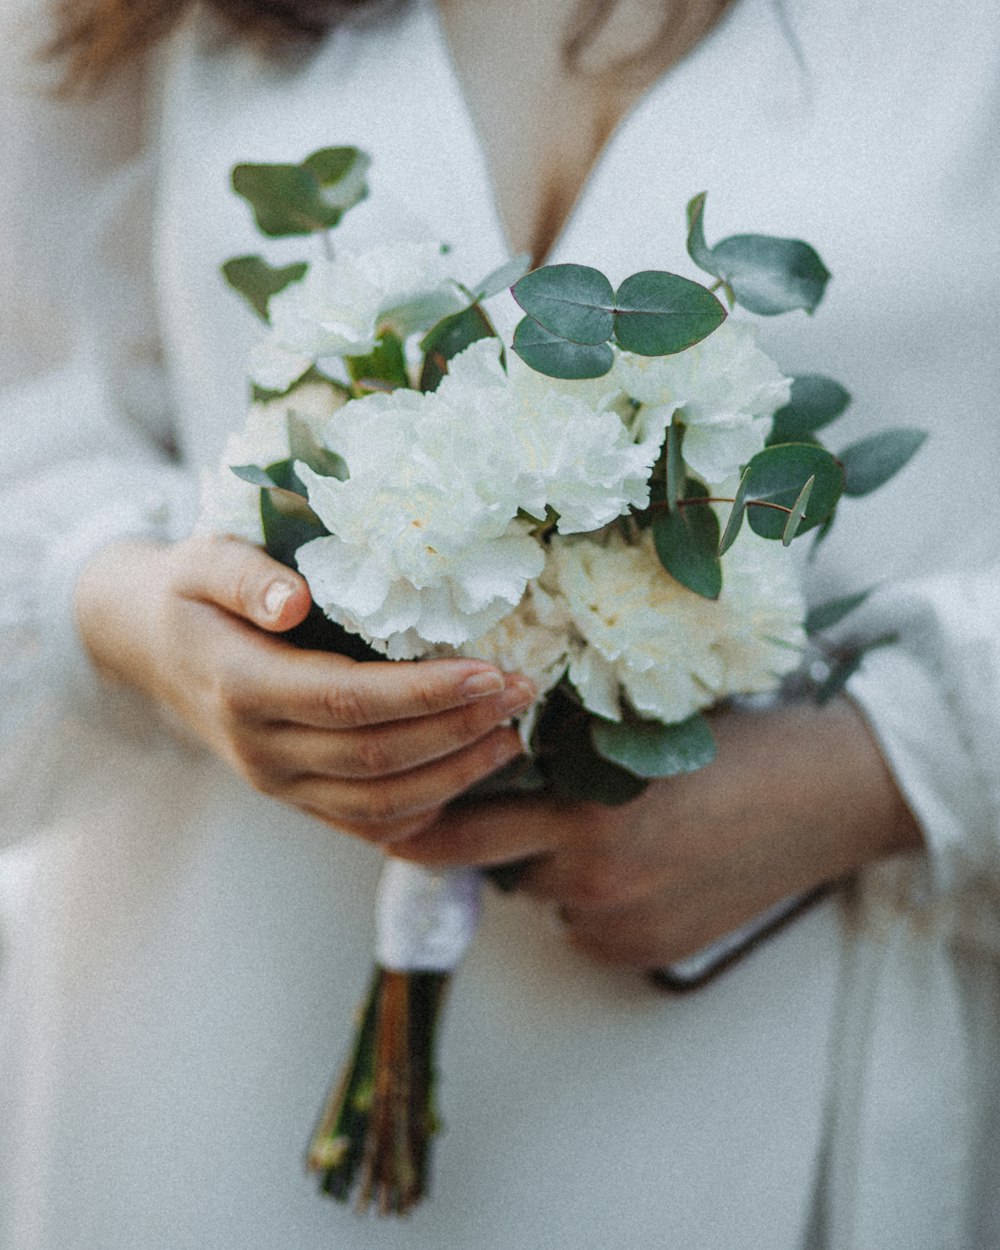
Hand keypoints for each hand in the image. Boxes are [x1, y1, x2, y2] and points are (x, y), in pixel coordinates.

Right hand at [74, 534, 532, 841]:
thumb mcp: (203, 561)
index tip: (491, 670)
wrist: (150, 647)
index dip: (425, 693)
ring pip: (380, 804)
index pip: (349, 700)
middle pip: (376, 757)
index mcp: (241, 687)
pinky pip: (366, 824)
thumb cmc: (190, 592)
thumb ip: (245, 576)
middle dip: (460, 729)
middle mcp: (260, 750)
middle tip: (522, 692)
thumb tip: (293, 601)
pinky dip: (425, 808)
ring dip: (455, 775)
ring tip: (512, 736)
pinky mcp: (296, 798)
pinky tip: (470, 773)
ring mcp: (278, 784)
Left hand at [392, 698, 922, 966]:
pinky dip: (593, 902)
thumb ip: (569, 756)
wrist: (830, 796)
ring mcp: (622, 922)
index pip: (465, 827)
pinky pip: (588, 927)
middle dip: (468, 846)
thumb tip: (500, 760)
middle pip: (489, 868)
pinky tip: (644, 865)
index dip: (424, 821)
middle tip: (439, 824)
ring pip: (544, 895)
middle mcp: (593, 876)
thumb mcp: (641, 734)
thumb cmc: (740, 747)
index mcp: (585, 809)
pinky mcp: (647, 953)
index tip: (394, 810)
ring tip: (608, 827)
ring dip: (550, 868)